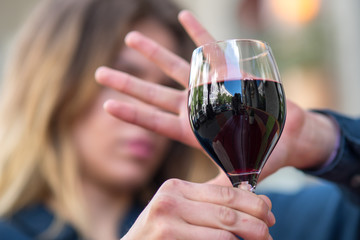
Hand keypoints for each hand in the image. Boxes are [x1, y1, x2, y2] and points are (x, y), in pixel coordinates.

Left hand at [95, 11, 337, 180]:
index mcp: (192, 130)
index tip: (106, 105)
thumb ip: (220, 182)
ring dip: (153, 53)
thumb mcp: (238, 170)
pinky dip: (198, 34)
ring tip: (129, 38)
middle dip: (128, 83)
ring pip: (175, 67)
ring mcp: (208, 88)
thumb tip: (205, 198)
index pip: (155, 122)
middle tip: (99, 74)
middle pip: (154, 94)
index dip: (132, 114)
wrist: (287, 136)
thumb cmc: (262, 154)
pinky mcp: (228, 74)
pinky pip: (211, 49)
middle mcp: (194, 107)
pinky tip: (184, 16)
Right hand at [122, 179, 274, 239]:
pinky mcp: (168, 239)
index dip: (253, 202)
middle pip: (228, 211)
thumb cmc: (159, 233)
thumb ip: (210, 203)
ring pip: (225, 232)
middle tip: (269, 233)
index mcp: (176, 187)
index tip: (269, 212)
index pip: (225, 192)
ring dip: (250, 238)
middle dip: (256, 223)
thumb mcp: (178, 210)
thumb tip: (257, 201)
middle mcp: (170, 200)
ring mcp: (167, 222)